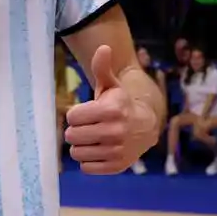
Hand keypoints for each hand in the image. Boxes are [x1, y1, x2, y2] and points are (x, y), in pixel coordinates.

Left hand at [64, 46, 157, 174]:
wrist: (146, 128)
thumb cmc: (120, 104)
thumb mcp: (111, 85)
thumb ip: (102, 68)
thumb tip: (103, 47)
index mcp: (110, 110)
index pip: (71, 116)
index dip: (76, 114)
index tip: (87, 113)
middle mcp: (114, 132)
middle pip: (71, 136)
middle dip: (76, 130)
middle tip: (88, 127)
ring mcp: (116, 151)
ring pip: (76, 153)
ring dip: (81, 146)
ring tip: (93, 139)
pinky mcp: (116, 167)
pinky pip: (86, 168)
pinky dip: (89, 161)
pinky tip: (99, 151)